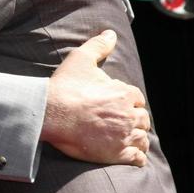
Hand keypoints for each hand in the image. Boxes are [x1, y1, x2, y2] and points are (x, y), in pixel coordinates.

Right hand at [42, 30, 149, 165]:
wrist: (51, 114)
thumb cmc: (65, 88)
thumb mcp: (81, 59)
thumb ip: (98, 46)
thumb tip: (111, 33)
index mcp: (125, 93)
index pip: (138, 99)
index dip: (132, 102)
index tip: (124, 106)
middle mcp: (129, 114)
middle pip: (143, 119)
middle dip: (136, 121)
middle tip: (126, 125)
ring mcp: (124, 135)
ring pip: (142, 139)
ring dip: (138, 139)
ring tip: (131, 142)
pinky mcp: (117, 153)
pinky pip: (137, 158)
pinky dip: (137, 158)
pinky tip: (133, 157)